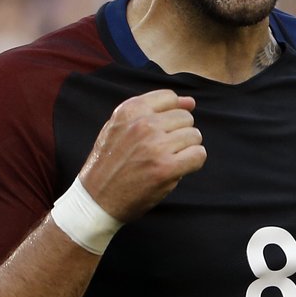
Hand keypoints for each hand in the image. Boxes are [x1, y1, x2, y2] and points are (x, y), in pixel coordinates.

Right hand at [76, 89, 205, 221]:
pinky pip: (199, 155)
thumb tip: (190, 101)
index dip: (170, 114)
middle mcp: (143, 124)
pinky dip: (193, 163)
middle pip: (185, 117)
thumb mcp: (120, 127)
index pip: (169, 97)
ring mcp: (156, 146)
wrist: (96, 199)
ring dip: (186, 149)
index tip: (161, 130)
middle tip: (161, 150)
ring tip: (167, 159)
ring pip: (194, 135)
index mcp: (130, 110)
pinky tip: (177, 169)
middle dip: (179, 133)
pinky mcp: (166, 168)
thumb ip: (154, 111)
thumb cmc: (110, 162)